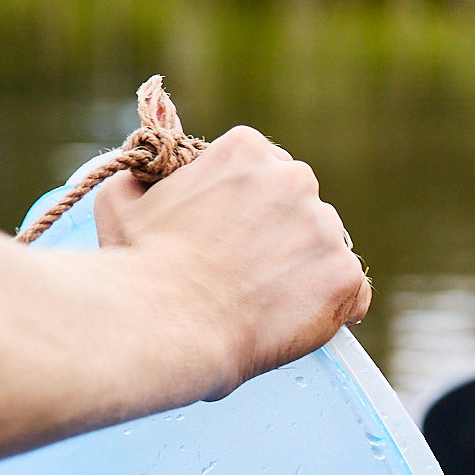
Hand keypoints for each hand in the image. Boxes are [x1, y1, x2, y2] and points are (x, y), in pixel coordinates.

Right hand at [92, 127, 372, 400]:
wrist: (168, 325)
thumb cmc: (139, 266)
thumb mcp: (121, 201)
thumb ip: (145, 178)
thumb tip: (150, 177)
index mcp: (246, 150)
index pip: (264, 171)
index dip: (248, 209)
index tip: (232, 237)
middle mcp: (295, 178)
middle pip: (300, 205)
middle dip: (280, 235)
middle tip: (249, 274)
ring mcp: (324, 228)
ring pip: (325, 247)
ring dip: (304, 270)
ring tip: (265, 303)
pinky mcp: (344, 275)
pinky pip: (353, 291)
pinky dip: (334, 307)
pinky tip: (302, 320)